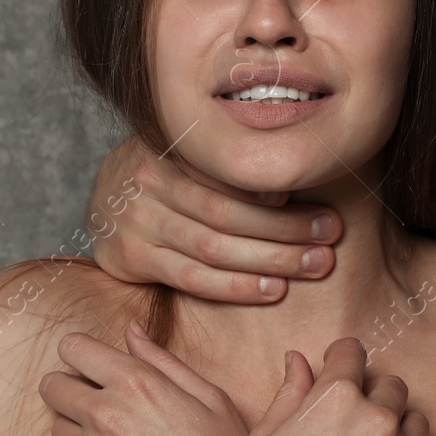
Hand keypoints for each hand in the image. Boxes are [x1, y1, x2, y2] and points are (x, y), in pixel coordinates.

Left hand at [40, 321, 249, 435]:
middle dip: (72, 392)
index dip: (81, 356)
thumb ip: (162, 361)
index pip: (73, 348)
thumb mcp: (210, 398)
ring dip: (77, 433)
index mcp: (138, 382)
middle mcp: (106, 413)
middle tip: (101, 412)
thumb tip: (129, 330)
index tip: (91, 370)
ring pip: (56, 428)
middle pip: (53, 386)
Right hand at [87, 134, 344, 301]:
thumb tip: (298, 172)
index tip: (323, 205)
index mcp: (168, 145)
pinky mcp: (129, 257)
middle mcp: (147, 180)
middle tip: (330, 236)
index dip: (276, 192)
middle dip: (287, 229)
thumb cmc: (168, 176)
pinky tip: (273, 290)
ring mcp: (136, 220)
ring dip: (271, 259)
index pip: (229, 173)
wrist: (105, 201)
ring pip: (213, 248)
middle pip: (227, 212)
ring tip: (315, 264)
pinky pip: (192, 278)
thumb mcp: (190, 152)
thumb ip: (229, 162)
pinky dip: (236, 287)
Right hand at [232, 338, 435, 435]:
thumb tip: (298, 358)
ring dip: (402, 431)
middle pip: (392, 387)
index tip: (339, 373)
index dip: (342, 361)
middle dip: (374, 398)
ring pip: (418, 422)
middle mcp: (375, 419)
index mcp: (334, 396)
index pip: (353, 353)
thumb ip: (289, 392)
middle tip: (355, 425)